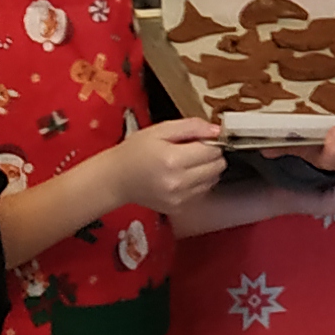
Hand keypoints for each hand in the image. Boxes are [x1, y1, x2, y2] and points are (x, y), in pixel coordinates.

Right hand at [107, 117, 232, 215]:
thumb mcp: (160, 130)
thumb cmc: (135, 151)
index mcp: (173, 159)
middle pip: (217, 167)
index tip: (201, 139)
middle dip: (212, 156)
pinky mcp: (178, 208)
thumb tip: (217, 130)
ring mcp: (179, 198)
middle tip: (195, 150)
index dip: (211, 142)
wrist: (116, 179)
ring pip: (213, 181)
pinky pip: (202, 193)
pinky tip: (182, 176)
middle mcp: (179, 182)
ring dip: (207, 170)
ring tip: (187, 163)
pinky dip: (198, 183)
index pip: (213, 151)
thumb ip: (191, 127)